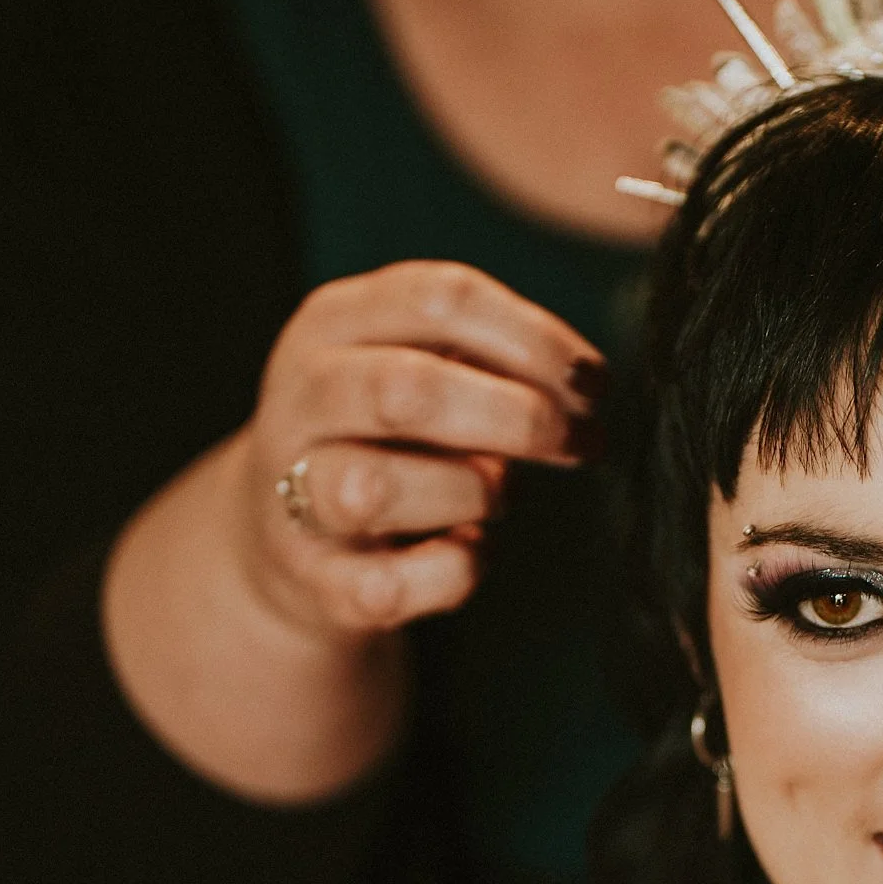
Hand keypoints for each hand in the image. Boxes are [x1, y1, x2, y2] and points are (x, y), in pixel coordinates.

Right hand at [234, 260, 603, 640]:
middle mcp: (302, 398)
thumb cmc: (390, 437)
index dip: (536, 340)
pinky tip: (469, 552)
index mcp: (337, 322)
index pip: (440, 298)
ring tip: (498, 496)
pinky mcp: (310, 579)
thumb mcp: (426, 367)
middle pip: (407, 390)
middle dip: (518, 418)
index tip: (593, 383)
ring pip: (376, 490)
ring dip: (471, 494)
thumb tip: (583, 384)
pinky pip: (389, 585)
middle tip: (578, 442)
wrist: (292, 536)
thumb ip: (494, 361)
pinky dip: (453, 572)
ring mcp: (290, 491)